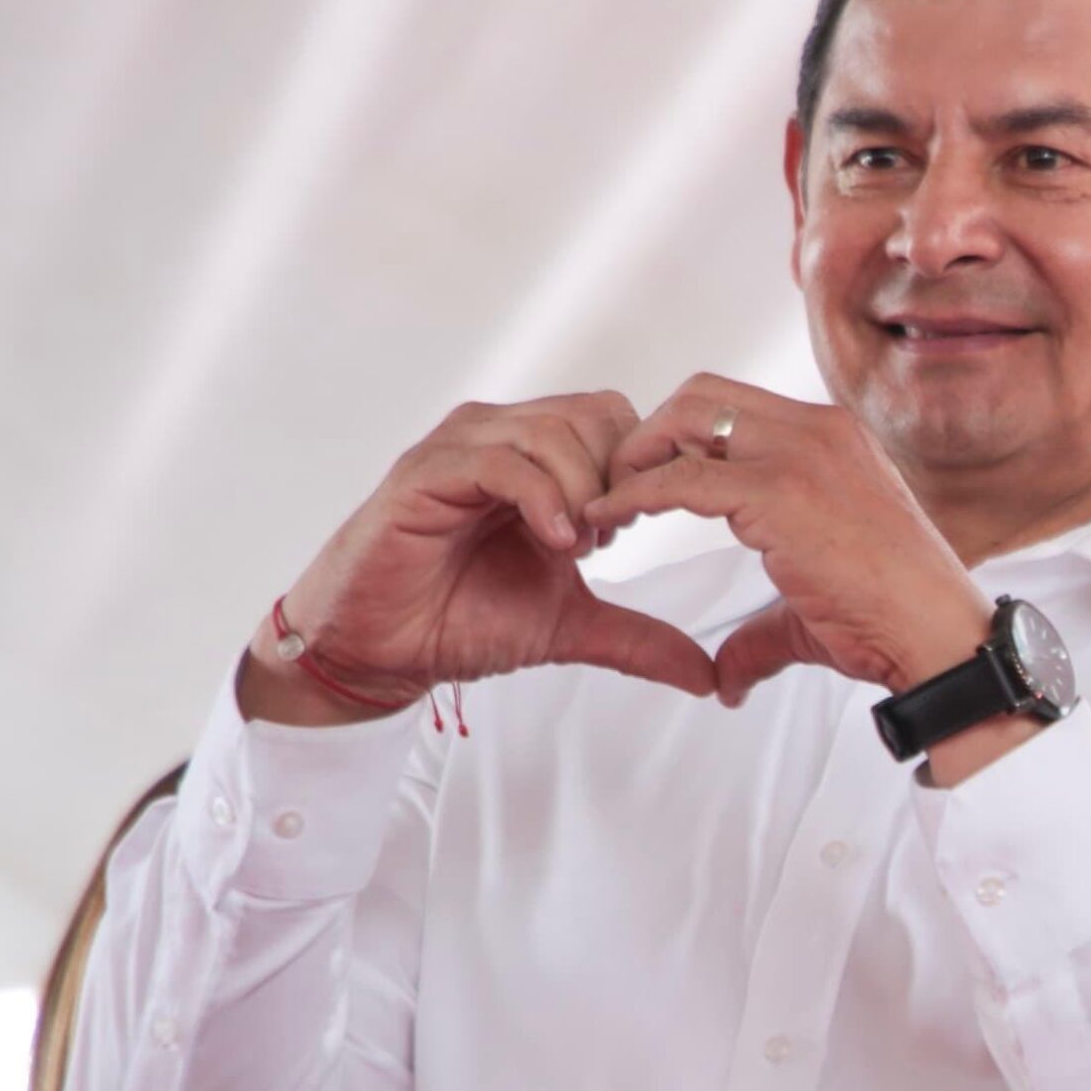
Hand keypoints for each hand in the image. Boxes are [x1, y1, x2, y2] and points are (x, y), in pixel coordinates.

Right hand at [241, 394, 718, 725]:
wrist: (381, 650)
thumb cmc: (461, 620)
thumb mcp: (571, 626)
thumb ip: (640, 638)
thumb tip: (709, 677)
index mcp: (535, 457)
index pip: (616, 419)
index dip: (642, 469)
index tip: (639, 527)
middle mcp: (499, 437)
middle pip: (594, 413)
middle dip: (619, 475)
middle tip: (612, 536)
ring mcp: (459, 448)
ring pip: (551, 430)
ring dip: (582, 488)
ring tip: (579, 545)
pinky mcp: (424, 473)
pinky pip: (497, 461)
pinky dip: (540, 498)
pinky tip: (556, 543)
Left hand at [585, 375, 994, 706]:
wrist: (937, 636)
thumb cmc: (893, 622)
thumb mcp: (814, 607)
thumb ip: (761, 629)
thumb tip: (726, 680)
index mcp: (835, 440)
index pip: (738, 405)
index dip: (684, 435)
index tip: (650, 477)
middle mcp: (818, 431)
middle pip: (704, 393)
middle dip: (652, 433)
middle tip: (620, 482)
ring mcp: (801, 454)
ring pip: (689, 416)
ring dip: (638, 454)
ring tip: (609, 500)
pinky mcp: (778, 493)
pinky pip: (682, 477)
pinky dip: (635, 493)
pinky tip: (610, 518)